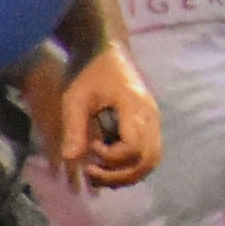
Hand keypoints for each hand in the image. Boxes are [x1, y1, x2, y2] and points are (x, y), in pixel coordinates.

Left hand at [50, 46, 162, 188]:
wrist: (103, 50)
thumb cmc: (87, 71)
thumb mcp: (74, 98)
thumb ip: (74, 129)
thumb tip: (71, 159)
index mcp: (134, 107)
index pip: (133, 148)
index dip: (110, 157)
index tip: (90, 147)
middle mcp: (151, 116)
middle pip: (148, 160)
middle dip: (120, 175)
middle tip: (92, 173)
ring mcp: (153, 121)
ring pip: (151, 161)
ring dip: (127, 175)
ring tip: (100, 175)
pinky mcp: (149, 124)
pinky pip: (149, 154)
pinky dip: (132, 167)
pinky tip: (110, 167)